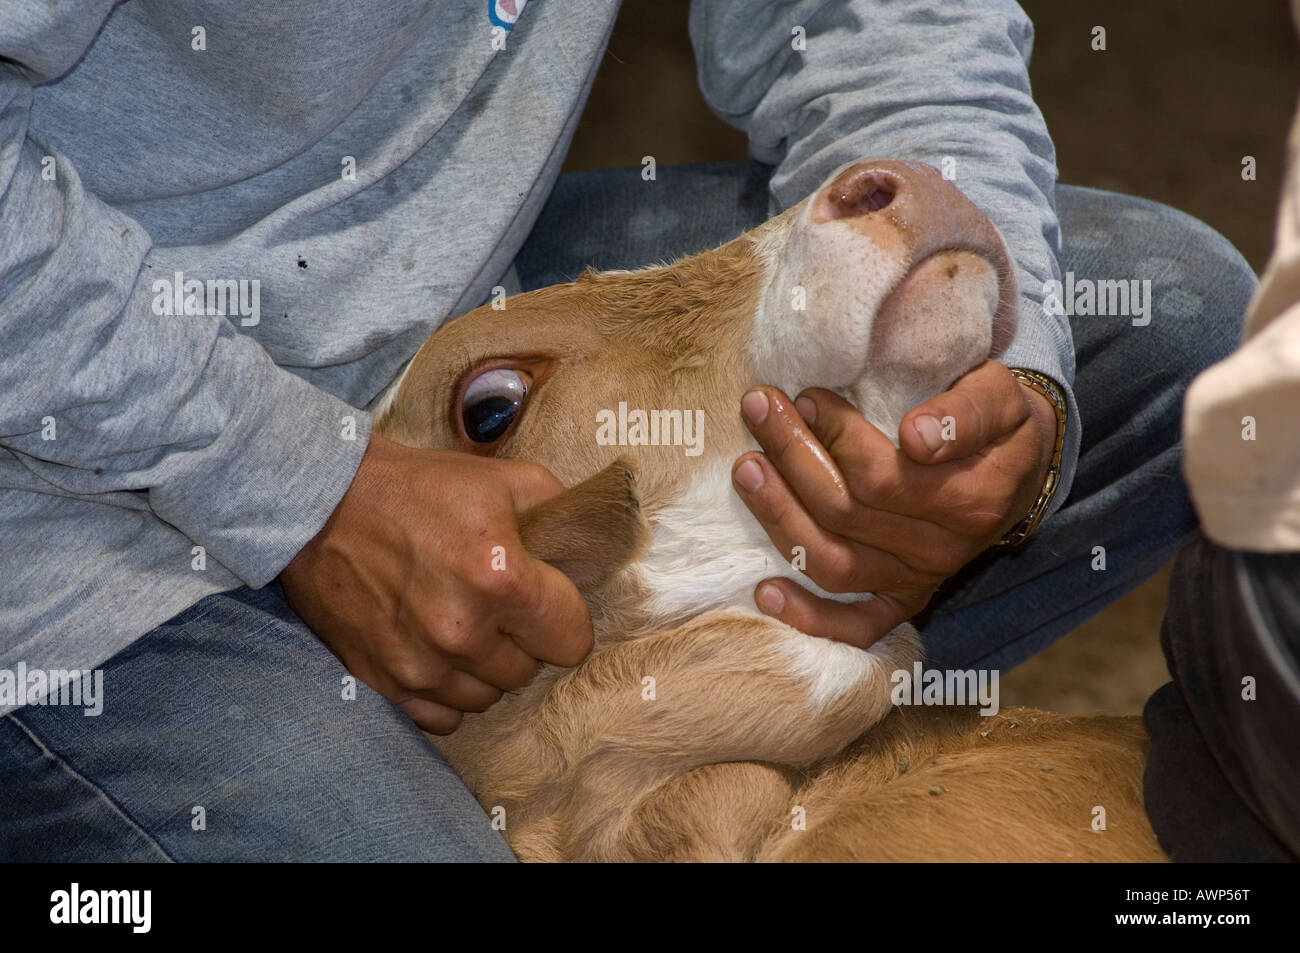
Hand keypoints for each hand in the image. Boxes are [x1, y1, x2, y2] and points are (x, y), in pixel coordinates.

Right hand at [280, 433, 592, 733]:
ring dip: (483, 667)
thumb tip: (588, 549)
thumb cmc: (418, 489)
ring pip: (487, 696)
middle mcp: (463, 632)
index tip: (545, 600)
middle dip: (521, 638)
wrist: (322, 505)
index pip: (573, 641)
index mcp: (502, 580)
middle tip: (496, 604)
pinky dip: (445, 692)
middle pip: (529, 670)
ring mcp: (420, 665)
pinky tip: (435, 652)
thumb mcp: (503, 481)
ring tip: (462, 623)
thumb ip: (559, 514)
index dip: (564, 617)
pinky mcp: (383, 682)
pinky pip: (442, 717)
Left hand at [731, 360, 1055, 647]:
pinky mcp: (901, 604)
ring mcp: (919, 582)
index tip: (806, 396)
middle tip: (760, 408)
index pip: (883, 475)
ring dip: (779, 516)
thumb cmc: (998, 422)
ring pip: (834, 563)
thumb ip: (966, 412)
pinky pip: (854, 627)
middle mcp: (943, 550)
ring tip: (745, 468)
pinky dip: (807, 617)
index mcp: (971, 499)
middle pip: (846, 512)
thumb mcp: (999, 397)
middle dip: (793, 456)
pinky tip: (764, 590)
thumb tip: (917, 436)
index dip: (836, 435)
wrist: (1019, 467)